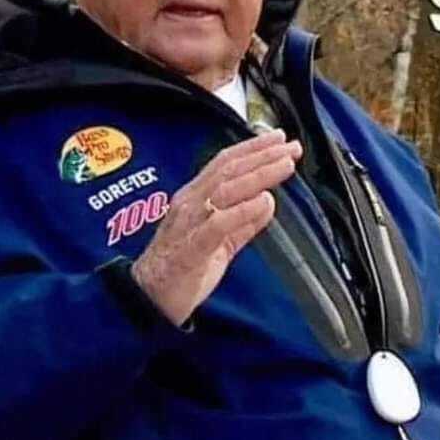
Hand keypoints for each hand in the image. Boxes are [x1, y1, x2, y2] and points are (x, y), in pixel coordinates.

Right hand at [131, 129, 301, 325]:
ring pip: (226, 190)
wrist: (148, 301)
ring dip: (258, 175)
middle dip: (263, 154)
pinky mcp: (191, 249)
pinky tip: (265, 202)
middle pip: (229, 170)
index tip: (280, 139)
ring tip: (284, 165)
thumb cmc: (181, 270)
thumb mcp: (219, 242)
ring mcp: (189, 224)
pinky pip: (218, 224)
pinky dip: (243, 211)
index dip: (253, 148)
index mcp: (195, 199)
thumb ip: (243, 223)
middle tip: (291, 146)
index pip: (225, 163)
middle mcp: (190, 204)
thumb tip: (268, 203)